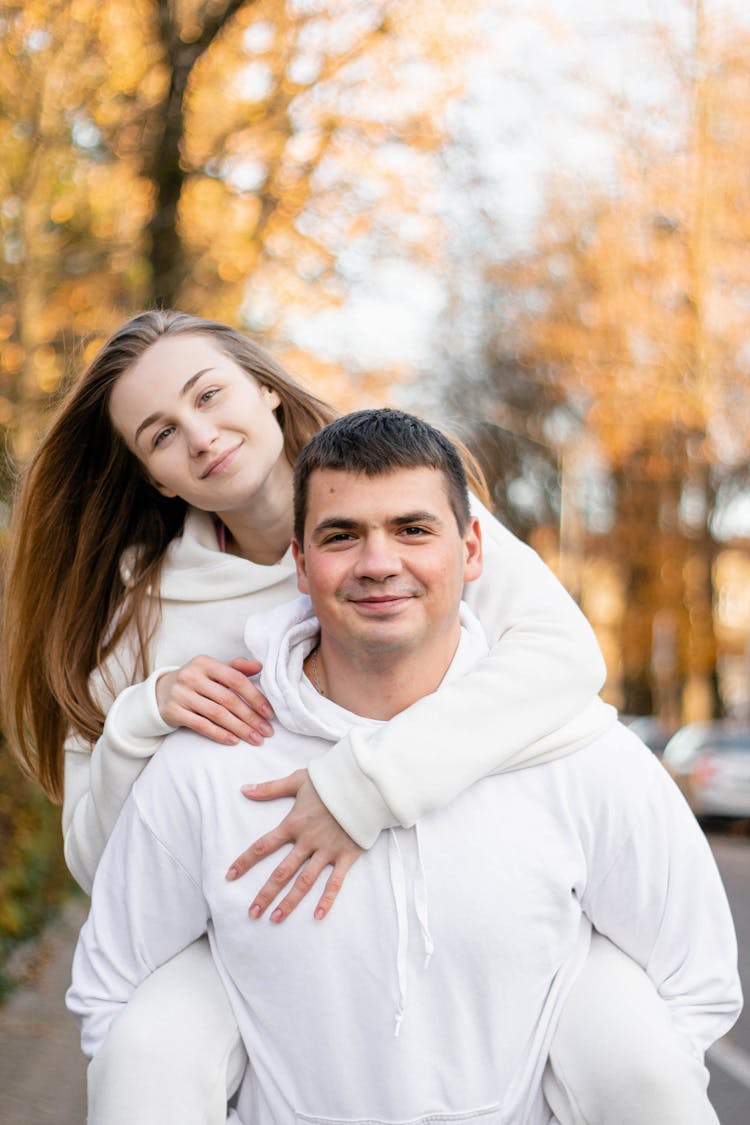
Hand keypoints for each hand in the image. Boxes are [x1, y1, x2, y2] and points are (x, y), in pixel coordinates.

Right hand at [155, 655, 273, 745]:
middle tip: (266, 731)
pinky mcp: (174, 712)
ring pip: (217, 714)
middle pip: (228, 699)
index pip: (235, 679)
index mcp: (205, 663)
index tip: (269, 712)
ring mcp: (181, 694)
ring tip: (255, 739)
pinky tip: (234, 741)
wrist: (160, 692)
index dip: (254, 696)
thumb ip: (235, 667)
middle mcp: (192, 676)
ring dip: (239, 729)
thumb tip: (260, 666)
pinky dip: (219, 734)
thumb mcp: (212, 670)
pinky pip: (201, 725)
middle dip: (250, 717)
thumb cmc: (195, 681)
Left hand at [225, 770, 362, 921]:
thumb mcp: (298, 780)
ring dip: (289, 901)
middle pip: (282, 872)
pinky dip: (327, 899)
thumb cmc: (330, 781)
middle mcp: (308, 841)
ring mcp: (327, 850)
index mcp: (293, 824)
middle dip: (266, 894)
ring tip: (275, 919)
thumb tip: (244, 789)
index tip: (230, 876)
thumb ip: (270, 788)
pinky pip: (335, 882)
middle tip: (252, 913)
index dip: (245, 861)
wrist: (364, 783)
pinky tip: (317, 916)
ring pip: (305, 881)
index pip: (263, 846)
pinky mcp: (346, 855)